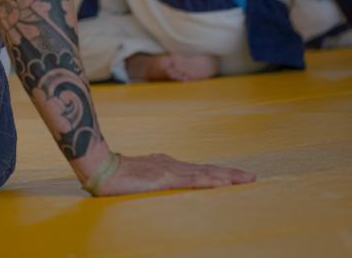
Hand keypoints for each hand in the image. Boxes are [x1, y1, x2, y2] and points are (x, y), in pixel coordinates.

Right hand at [91, 152, 254, 196]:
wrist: (99, 167)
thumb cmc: (113, 176)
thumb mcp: (138, 179)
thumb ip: (150, 181)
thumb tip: (154, 186)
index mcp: (165, 165)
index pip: (197, 170)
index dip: (217, 173)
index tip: (234, 177)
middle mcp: (171, 164)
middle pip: (207, 169)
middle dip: (230, 173)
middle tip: (252, 177)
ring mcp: (169, 170)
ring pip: (205, 173)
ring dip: (228, 176)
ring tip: (247, 180)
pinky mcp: (165, 178)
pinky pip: (193, 180)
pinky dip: (210, 180)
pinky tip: (223, 183)